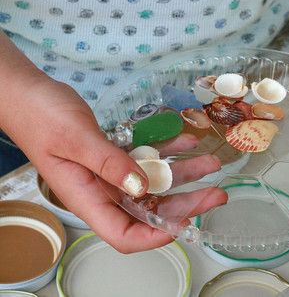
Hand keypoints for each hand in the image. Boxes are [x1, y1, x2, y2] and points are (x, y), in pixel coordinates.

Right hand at [2, 78, 226, 252]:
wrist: (29, 94)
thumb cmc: (42, 117)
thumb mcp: (77, 140)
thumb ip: (109, 163)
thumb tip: (142, 187)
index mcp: (89, 199)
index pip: (125, 235)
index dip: (156, 237)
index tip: (187, 225)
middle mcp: (103, 192)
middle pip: (150, 210)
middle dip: (185, 205)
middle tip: (216, 193)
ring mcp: (111, 173)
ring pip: (154, 183)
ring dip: (184, 175)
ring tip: (212, 163)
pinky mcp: (116, 155)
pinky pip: (147, 158)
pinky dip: (167, 152)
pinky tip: (188, 142)